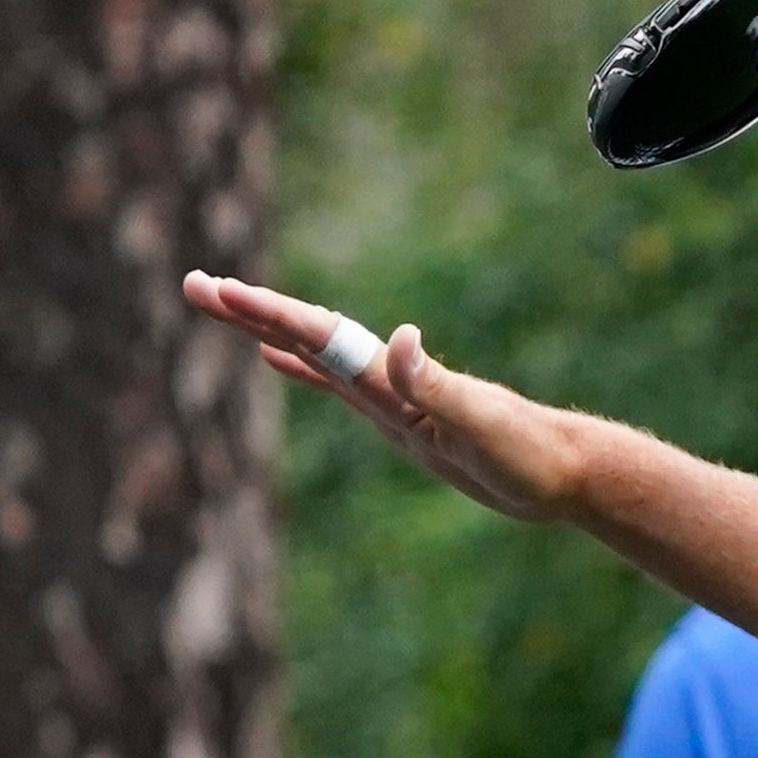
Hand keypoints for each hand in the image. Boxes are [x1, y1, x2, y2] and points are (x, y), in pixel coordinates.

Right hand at [183, 270, 590, 521]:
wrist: (565, 472)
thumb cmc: (530, 454)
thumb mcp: (482, 424)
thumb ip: (437, 385)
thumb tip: (400, 337)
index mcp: (395, 379)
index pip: (320, 338)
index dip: (268, 315)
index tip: (221, 290)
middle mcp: (387, 382)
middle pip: (305, 335)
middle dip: (248, 310)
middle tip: (192, 284)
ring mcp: (390, 399)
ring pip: (313, 353)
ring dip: (265, 329)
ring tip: (219, 303)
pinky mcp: (399, 420)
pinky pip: (337, 388)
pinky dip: (303, 370)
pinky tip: (277, 360)